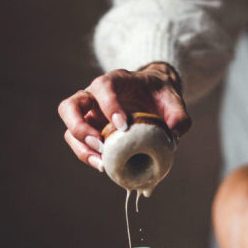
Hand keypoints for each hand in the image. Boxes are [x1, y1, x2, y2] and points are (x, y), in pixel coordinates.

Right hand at [57, 62, 190, 169]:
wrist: (152, 98)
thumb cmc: (159, 95)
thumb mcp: (173, 99)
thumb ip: (178, 115)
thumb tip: (174, 135)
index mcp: (115, 81)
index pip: (103, 87)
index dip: (109, 105)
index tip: (122, 125)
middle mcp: (93, 96)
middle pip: (70, 106)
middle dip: (80, 127)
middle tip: (100, 144)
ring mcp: (88, 115)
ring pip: (69, 129)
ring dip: (81, 148)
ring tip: (102, 164)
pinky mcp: (88, 131)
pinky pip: (79, 144)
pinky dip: (88, 156)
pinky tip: (105, 166)